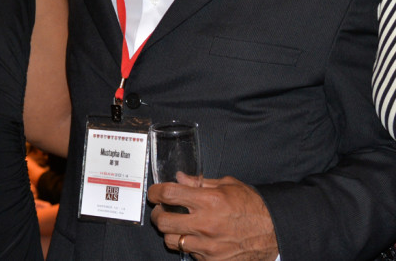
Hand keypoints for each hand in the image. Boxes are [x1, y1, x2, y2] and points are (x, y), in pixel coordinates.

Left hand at [148, 174, 277, 260]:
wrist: (275, 233)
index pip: (168, 194)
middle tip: (161, 209)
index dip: (155, 192)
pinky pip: (189, 253)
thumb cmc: (253, 207)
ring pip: (170, 241)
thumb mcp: (228, 185)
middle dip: (157, 213)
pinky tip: (195, 237)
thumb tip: (180, 178)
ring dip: (170, 231)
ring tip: (176, 225)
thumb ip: (200, 183)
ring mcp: (208, 246)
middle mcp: (206, 225)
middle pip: (162, 221)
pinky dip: (188, 245)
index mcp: (209, 201)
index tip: (154, 192)